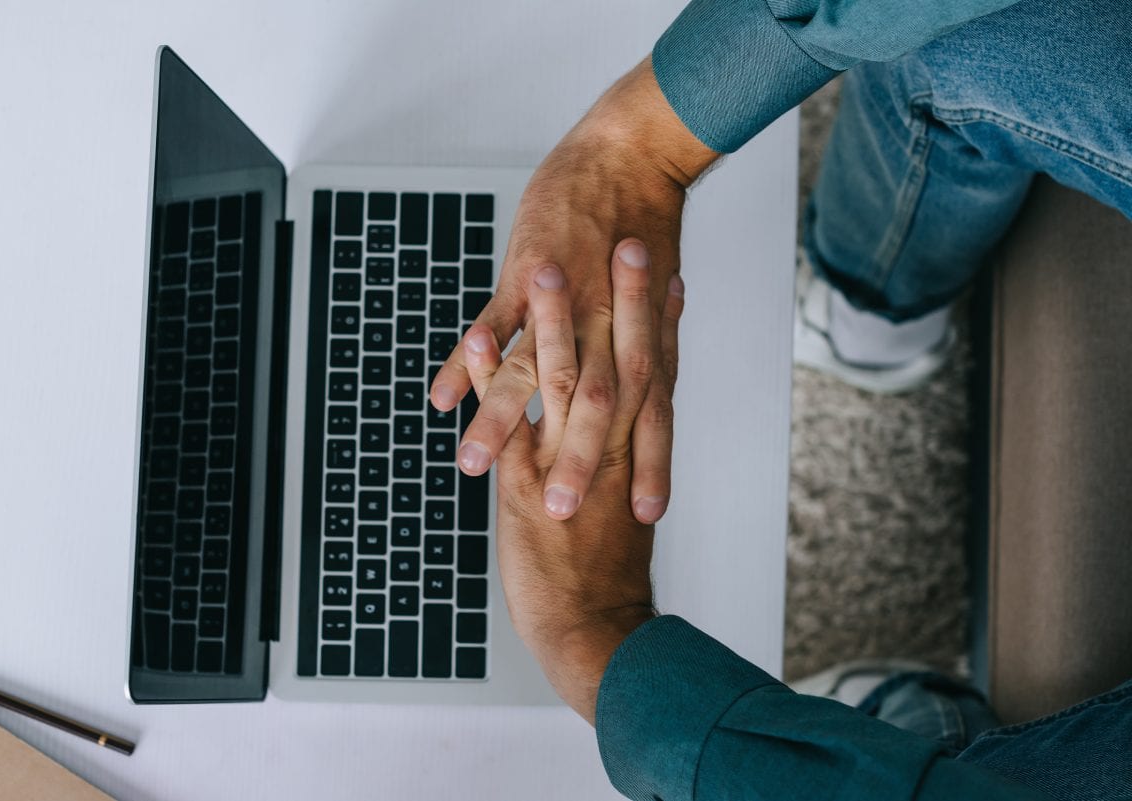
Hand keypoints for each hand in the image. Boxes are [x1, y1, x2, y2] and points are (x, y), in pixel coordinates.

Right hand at [430, 56, 716, 523]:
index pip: (651, 414)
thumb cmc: (645, 226)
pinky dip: (465, 360)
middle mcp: (608, 325)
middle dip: (570, 464)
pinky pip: (495, 322)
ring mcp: (568, 300)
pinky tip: (441, 395)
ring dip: (501, 420)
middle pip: (591, 407)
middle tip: (553, 517)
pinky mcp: (530, 272)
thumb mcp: (653, 301)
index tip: (642, 517)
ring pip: (534, 371)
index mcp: (642, 337)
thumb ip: (644, 350)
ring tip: (472, 463)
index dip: (650, 464)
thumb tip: (644, 396)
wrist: (632, 158)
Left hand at [461, 240, 684, 722]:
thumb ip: (620, 463)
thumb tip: (618, 436)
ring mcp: (564, 463)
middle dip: (625, 301)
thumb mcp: (620, 510)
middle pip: (620, 360)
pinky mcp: (523, 486)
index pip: (655, 375)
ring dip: (555, 323)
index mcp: (634, 451)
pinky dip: (490, 378)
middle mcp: (608, 449)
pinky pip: (509, 421)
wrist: (592, 631)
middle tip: (631, 241)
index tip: (669, 272)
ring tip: (551, 265)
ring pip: (562, 378)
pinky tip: (477, 339)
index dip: (662, 323)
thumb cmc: (607, 574)